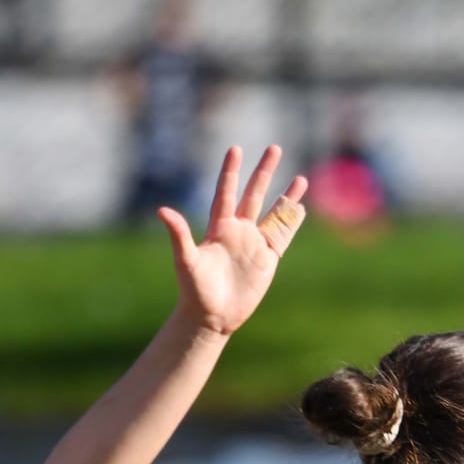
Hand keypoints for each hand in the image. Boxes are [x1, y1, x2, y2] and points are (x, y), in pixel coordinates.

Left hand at [158, 145, 308, 337]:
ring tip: (301, 178)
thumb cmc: (194, 290)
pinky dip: (293, 222)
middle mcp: (238, 231)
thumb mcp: (186, 261)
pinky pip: (283, 237)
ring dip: (287, 196)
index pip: (225, 192)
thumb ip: (179, 235)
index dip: (231, 171)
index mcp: (219, 228)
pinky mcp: (267, 260)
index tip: (236, 149)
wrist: (212, 316)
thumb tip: (162, 210)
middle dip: (264, 171)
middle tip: (275, 147)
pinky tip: (301, 208)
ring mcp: (254, 244)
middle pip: (254, 195)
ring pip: (274, 213)